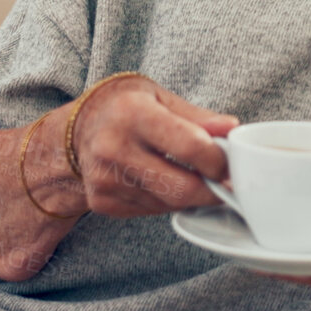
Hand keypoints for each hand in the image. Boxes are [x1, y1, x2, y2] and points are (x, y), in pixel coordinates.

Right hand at [68, 75, 238, 216]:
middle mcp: (112, 148)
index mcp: (132, 113)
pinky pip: (152, 211)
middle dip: (214, 190)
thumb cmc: (127, 108)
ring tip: (195, 176)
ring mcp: (104, 179)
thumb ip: (199, 118)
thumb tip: (232, 129)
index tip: (232, 163)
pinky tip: (165, 182)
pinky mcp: (101, 202)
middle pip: (182, 187)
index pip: (191, 147)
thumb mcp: (163, 99)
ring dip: (192, 196)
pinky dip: (168, 201)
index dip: (220, 161)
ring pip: (170, 204)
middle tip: (229, 183)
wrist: (78, 129)